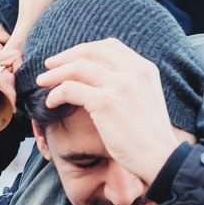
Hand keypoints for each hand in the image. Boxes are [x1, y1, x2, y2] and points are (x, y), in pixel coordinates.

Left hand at [35, 38, 186, 183]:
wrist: (160, 157)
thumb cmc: (150, 136)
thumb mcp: (146, 98)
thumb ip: (129, 84)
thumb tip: (99, 79)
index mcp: (144, 68)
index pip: (109, 46)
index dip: (84, 49)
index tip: (69, 58)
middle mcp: (133, 71)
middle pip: (91, 51)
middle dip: (65, 56)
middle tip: (49, 65)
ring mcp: (119, 85)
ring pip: (77, 67)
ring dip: (55, 73)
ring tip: (42, 82)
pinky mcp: (106, 102)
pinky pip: (71, 89)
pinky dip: (56, 93)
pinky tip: (51, 103)